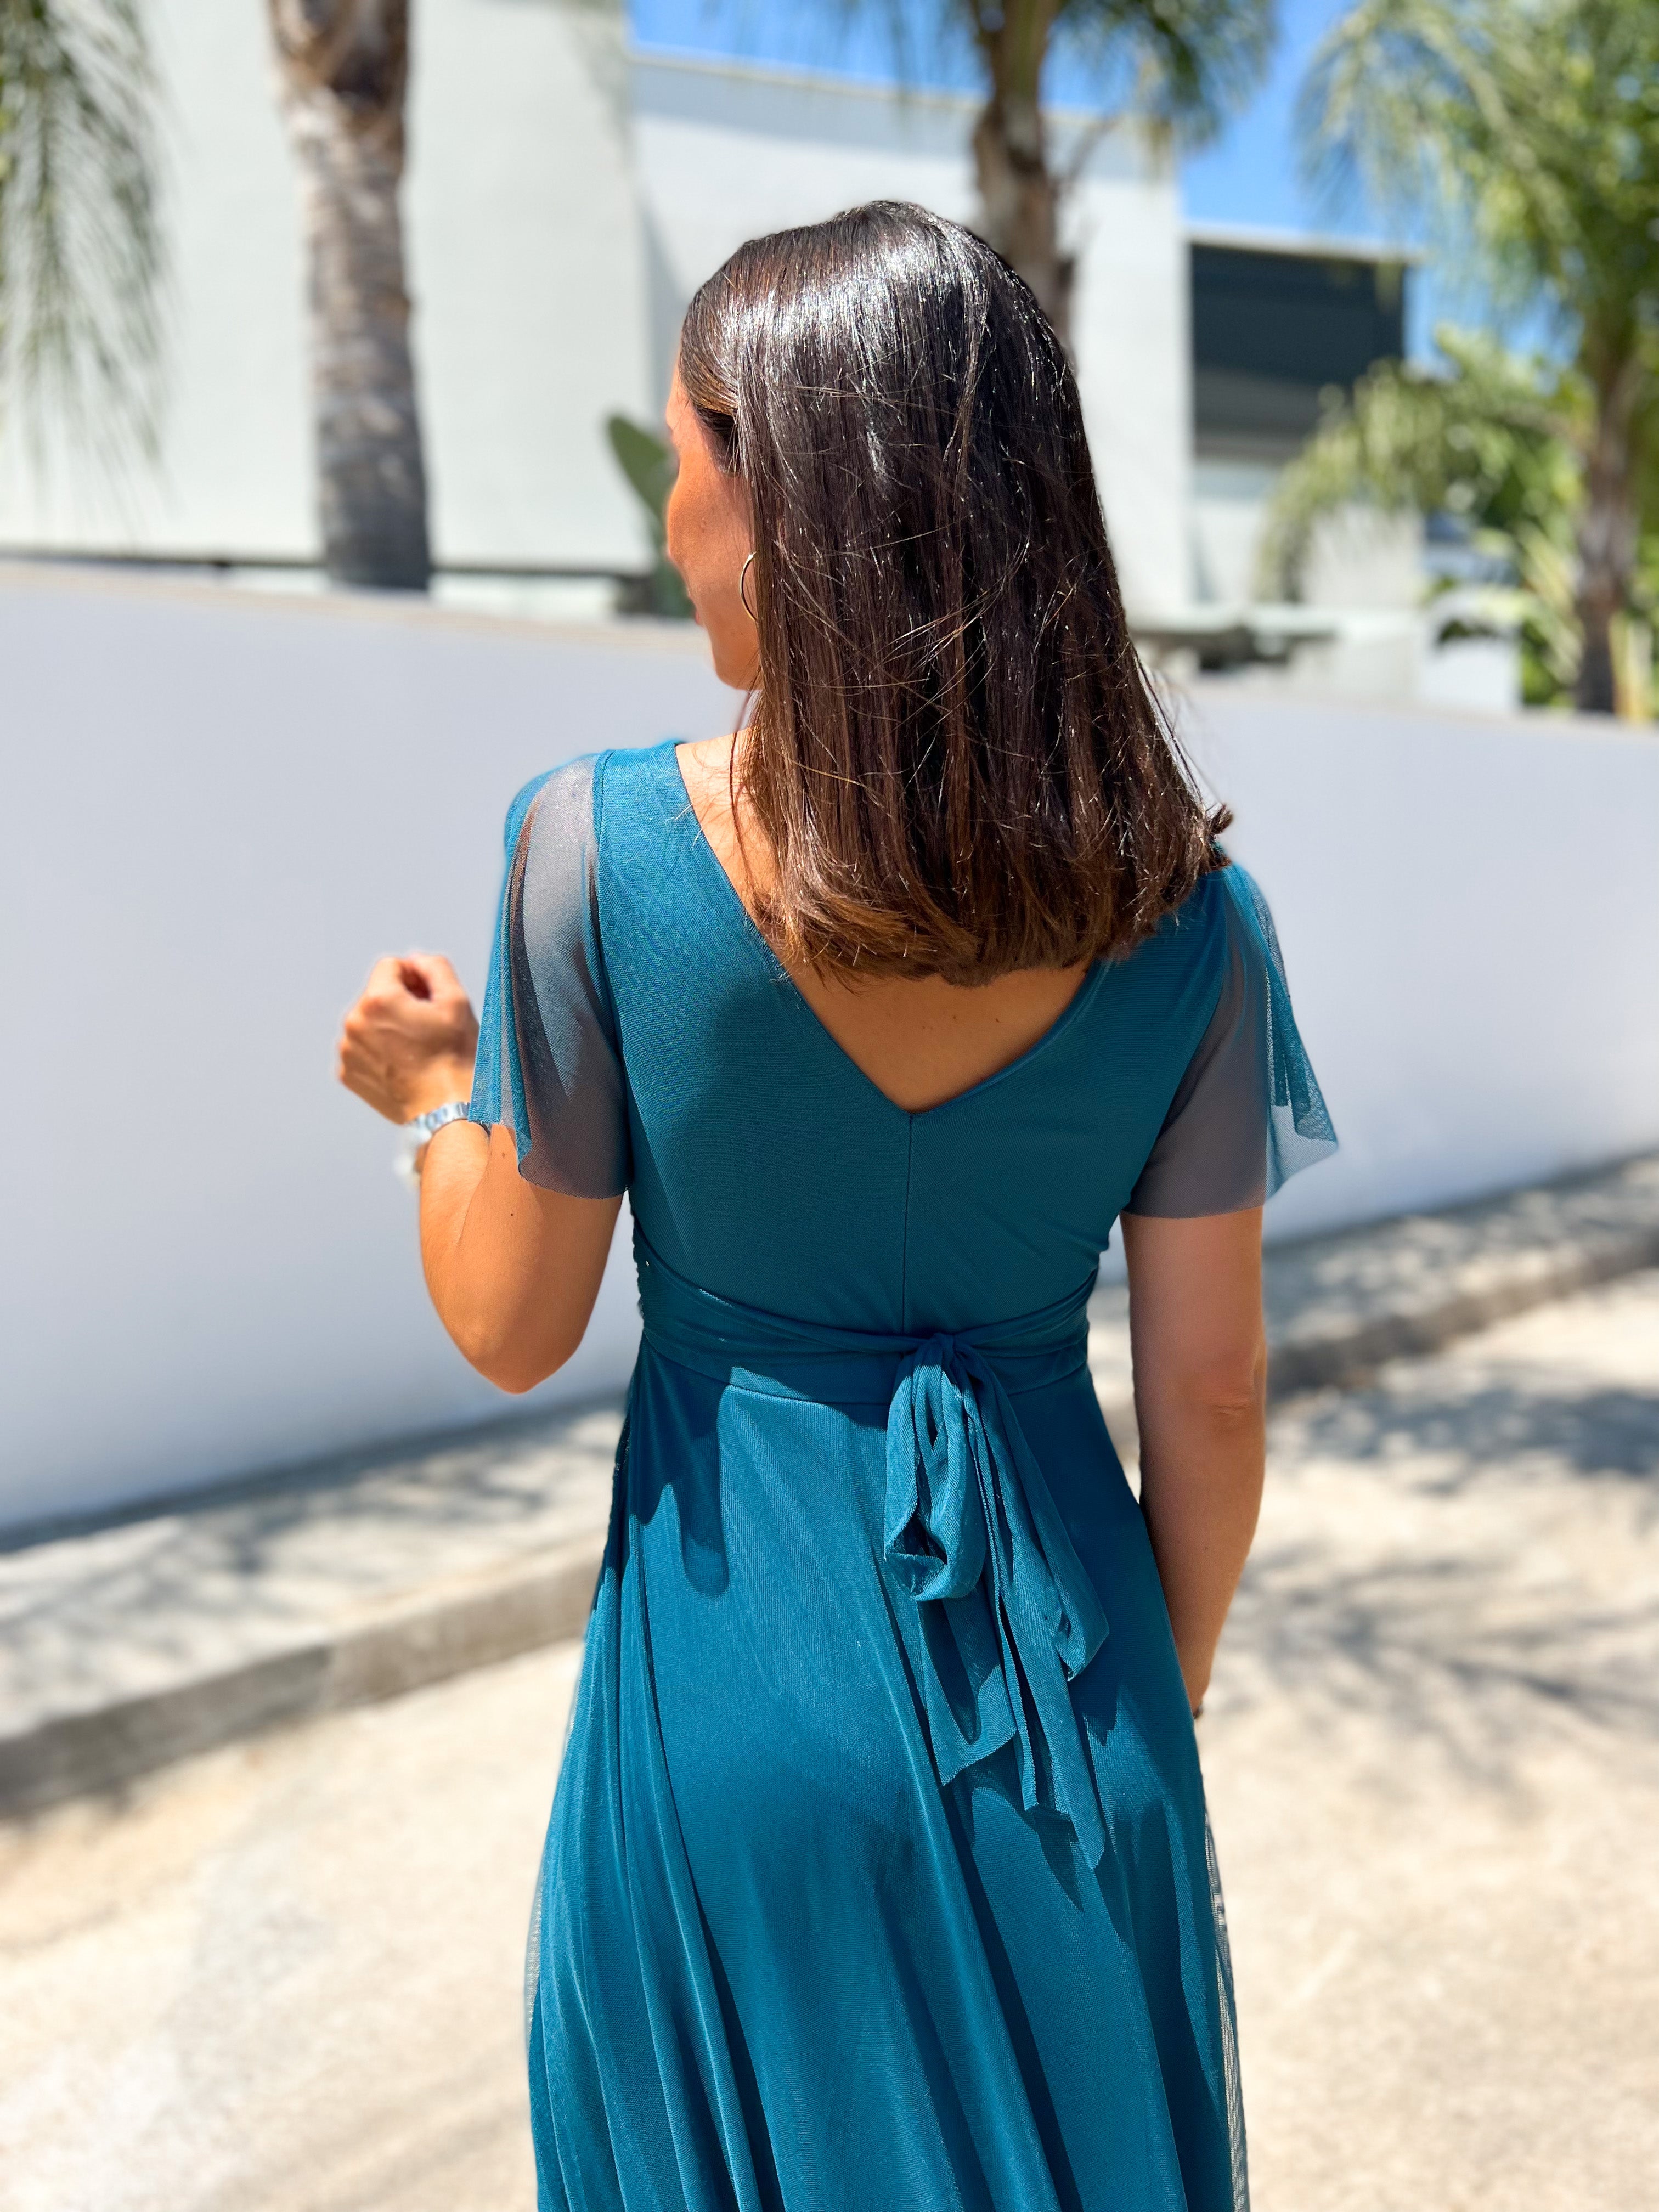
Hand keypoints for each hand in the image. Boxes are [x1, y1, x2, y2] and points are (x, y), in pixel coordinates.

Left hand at [337, 955, 480, 1124]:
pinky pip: (363, 1047)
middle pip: (378, 994)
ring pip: (369, 1021)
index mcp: (378, 1000)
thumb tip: (414, 962)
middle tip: (427, 1028)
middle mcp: (354, 1022)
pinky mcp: (348, 1073)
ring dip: (389, 1026)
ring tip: (416, 1049)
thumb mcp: (456, 1001)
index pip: (391, 966)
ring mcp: (348, 1050)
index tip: (431, 1001)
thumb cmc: (455, 1059)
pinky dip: (379, 1051)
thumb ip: (434, 967)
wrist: (447, 1111)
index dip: (415, 977)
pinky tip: (403, 1064)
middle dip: (400, 1003)